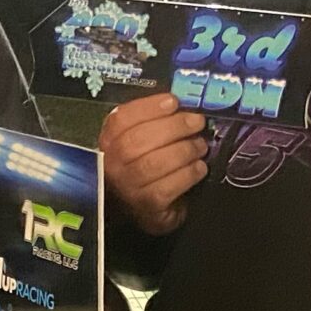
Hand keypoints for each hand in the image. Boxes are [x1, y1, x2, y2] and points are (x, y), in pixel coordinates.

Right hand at [99, 94, 208, 236]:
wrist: (148, 209)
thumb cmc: (149, 166)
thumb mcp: (144, 140)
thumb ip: (155, 121)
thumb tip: (182, 103)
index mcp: (109, 141)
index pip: (121, 119)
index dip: (148, 108)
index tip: (173, 101)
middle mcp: (112, 164)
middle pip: (137, 141)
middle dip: (173, 127)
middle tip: (197, 122)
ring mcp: (127, 188)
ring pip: (154, 164)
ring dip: (184, 150)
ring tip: (201, 146)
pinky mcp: (146, 206)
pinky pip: (168, 187)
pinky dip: (188, 174)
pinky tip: (200, 168)